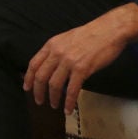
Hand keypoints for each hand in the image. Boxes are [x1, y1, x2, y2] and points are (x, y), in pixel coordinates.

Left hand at [23, 3, 137, 113]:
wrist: (110, 29)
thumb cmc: (91, 34)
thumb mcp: (67, 38)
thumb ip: (56, 51)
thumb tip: (50, 66)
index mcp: (52, 44)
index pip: (34, 64)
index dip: (28, 78)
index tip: (27, 88)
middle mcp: (57, 53)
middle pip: (41, 76)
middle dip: (38, 92)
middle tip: (39, 101)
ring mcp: (69, 61)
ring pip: (54, 85)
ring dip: (53, 98)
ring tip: (54, 105)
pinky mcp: (82, 69)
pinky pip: (72, 90)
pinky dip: (69, 102)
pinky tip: (69, 109)